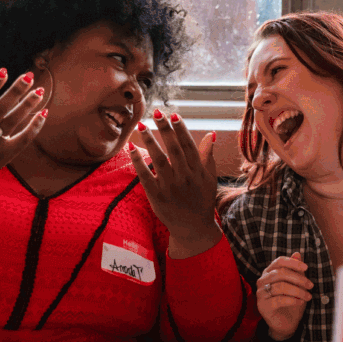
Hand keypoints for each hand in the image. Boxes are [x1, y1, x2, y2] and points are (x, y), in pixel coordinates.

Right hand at [0, 70, 46, 210]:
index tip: (4, 71)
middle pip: (2, 108)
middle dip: (16, 91)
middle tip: (30, 76)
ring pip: (15, 121)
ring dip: (28, 105)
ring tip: (40, 90)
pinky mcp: (5, 155)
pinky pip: (23, 139)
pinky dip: (34, 127)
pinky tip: (43, 113)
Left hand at [128, 111, 219, 255]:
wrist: (193, 228)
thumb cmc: (202, 200)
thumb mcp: (209, 178)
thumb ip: (207, 155)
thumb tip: (211, 133)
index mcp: (197, 171)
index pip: (188, 146)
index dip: (181, 130)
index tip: (173, 115)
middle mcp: (184, 177)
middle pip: (174, 149)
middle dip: (165, 130)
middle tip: (156, 113)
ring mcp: (170, 187)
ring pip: (159, 160)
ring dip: (150, 141)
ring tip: (142, 126)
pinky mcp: (156, 196)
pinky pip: (145, 176)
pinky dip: (138, 162)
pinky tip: (132, 148)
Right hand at [256, 252, 312, 340]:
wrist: (286, 323)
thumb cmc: (291, 302)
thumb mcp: (297, 284)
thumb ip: (295, 270)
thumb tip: (297, 253)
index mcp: (269, 272)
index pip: (279, 261)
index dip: (293, 263)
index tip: (306, 267)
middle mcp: (262, 281)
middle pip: (280, 273)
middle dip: (299, 278)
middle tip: (311, 285)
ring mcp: (261, 293)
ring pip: (280, 286)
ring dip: (298, 291)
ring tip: (308, 296)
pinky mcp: (263, 306)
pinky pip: (279, 300)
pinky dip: (293, 300)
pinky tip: (300, 302)